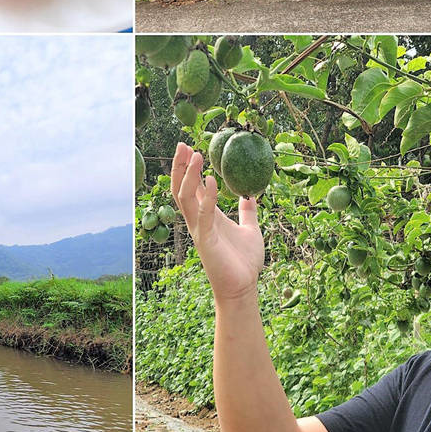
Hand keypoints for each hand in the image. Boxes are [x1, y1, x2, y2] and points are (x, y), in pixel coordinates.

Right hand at [171, 141, 264, 301]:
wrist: (244, 287)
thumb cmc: (244, 262)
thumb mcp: (250, 229)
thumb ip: (247, 212)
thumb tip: (251, 196)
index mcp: (207, 216)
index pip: (190, 187)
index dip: (187, 168)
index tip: (188, 147)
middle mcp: (198, 220)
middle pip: (181, 188)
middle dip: (180, 166)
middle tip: (182, 144)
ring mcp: (200, 230)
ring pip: (185, 198)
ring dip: (189, 176)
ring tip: (195, 155)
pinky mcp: (206, 241)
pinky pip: (204, 215)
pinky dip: (206, 197)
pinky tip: (211, 180)